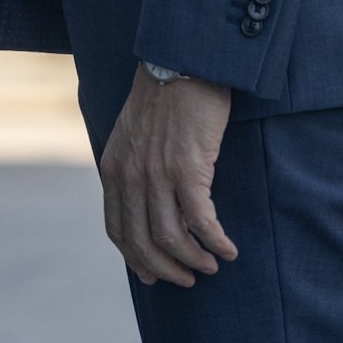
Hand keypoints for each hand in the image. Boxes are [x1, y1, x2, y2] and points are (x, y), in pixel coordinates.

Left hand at [101, 65, 237, 287]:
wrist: (182, 63)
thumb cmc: (165, 98)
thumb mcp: (132, 134)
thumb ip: (133, 167)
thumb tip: (147, 202)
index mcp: (114, 168)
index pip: (118, 229)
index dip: (135, 259)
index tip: (153, 275)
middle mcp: (130, 176)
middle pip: (142, 242)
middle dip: (165, 269)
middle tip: (187, 279)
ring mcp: (157, 174)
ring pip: (171, 237)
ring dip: (193, 259)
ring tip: (210, 265)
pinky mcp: (187, 169)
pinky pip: (201, 221)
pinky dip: (215, 241)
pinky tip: (228, 249)